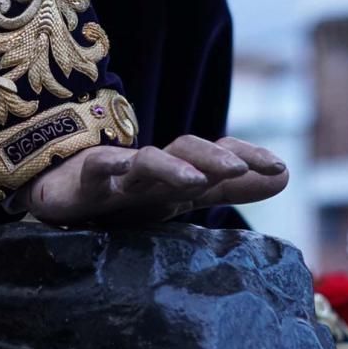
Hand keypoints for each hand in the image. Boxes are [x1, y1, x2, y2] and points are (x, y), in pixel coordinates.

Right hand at [17, 136, 288, 226]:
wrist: (60, 190)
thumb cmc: (125, 196)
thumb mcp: (181, 196)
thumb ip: (231, 188)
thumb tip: (287, 176)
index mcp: (177, 176)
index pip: (217, 158)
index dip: (248, 157)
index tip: (281, 169)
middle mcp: (153, 170)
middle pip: (185, 151)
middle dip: (215, 158)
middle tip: (245, 169)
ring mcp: (119, 174)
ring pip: (148, 162)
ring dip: (173, 167)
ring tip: (198, 181)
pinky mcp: (84, 182)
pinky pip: (99, 168)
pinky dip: (111, 165)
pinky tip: (122, 167)